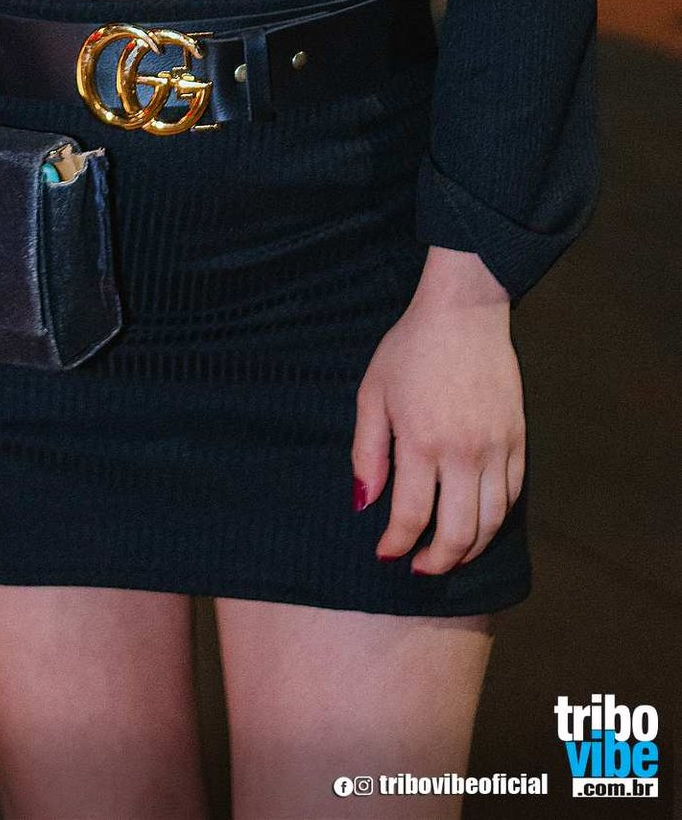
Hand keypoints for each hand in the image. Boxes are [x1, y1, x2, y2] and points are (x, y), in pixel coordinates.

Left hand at [352, 246, 524, 573]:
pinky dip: (496, 521)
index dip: (396, 546)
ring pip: (491, 523)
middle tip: (420, 567)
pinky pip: (512, 498)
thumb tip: (363, 504)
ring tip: (448, 554)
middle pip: (457, 534)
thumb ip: (368, 452)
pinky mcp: (518, 441)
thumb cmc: (410, 350)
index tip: (386, 555)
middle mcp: (463, 452)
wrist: (463, 314)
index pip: (410, 517)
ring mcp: (496, 448)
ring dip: (469, 549)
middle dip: (437, 562)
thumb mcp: (373, 393)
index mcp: (421, 442)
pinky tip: (476, 523)